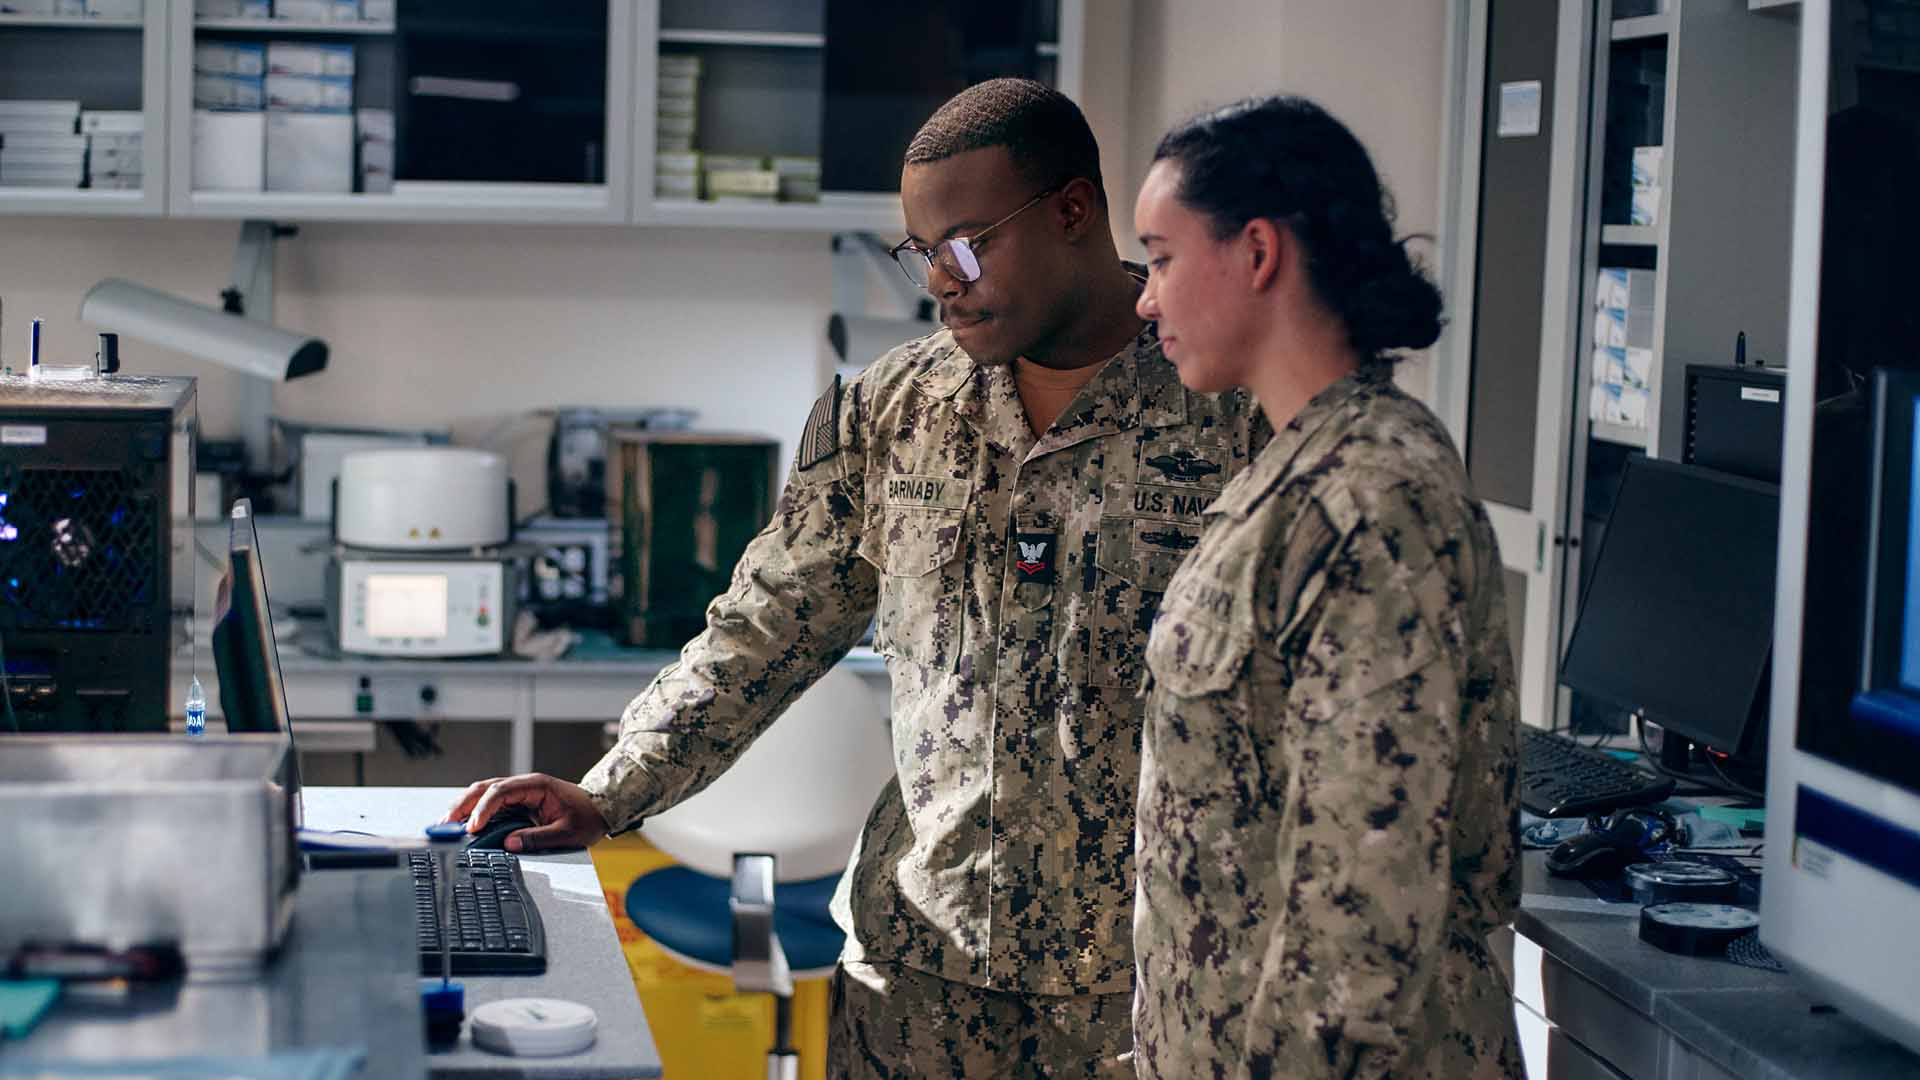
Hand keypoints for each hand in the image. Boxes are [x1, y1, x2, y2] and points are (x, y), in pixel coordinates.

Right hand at [444, 773, 610, 852]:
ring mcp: (520, 792)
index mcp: (536, 786)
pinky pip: (492, 803)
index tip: (472, 827)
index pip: (500, 793)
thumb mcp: (567, 832)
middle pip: (485, 788)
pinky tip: (464, 824)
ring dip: (465, 807)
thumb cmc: (588, 816)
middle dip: (463, 805)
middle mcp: (525, 785)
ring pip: (484, 794)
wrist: (602, 807)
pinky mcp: (519, 801)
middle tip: (445, 824)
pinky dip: (475, 811)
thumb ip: (538, 838)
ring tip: (447, 825)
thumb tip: (509, 844)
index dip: (483, 809)